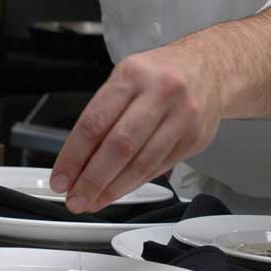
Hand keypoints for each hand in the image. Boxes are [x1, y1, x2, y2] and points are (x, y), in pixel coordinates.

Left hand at [50, 43, 221, 213]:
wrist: (210, 69)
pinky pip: (159, 168)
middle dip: (93, 179)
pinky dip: (135, 183)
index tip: (61, 178)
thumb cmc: (161, 74)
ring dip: (113, 189)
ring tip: (94, 201)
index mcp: (134, 74)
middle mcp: (160, 93)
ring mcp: (182, 117)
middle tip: (75, 198)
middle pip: (120, 147)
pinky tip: (119, 190)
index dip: (74, 156)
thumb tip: (77, 160)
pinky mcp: (195, 138)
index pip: (96, 122)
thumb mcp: (127, 77)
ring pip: (142, 163)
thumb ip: (104, 113)